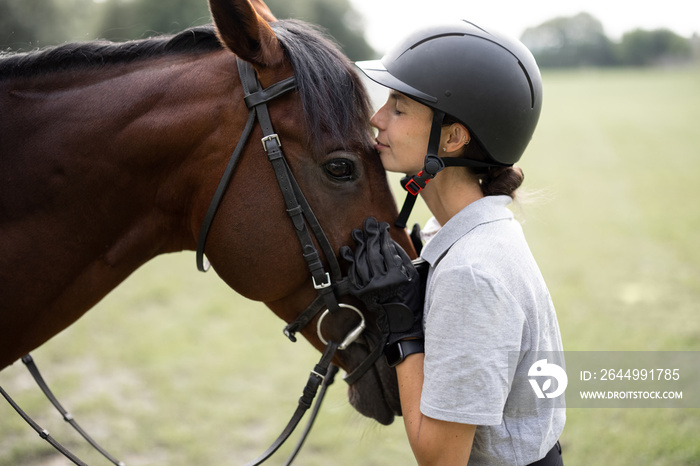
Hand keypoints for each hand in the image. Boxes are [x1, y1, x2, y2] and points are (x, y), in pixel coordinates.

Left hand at [340, 217, 424, 347]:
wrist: (401, 321)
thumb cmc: (410, 296)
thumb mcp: (412, 275)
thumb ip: (401, 257)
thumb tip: (387, 241)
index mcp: (397, 277)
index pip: (387, 250)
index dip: (383, 236)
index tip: (381, 227)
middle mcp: (382, 283)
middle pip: (372, 254)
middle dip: (370, 237)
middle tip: (367, 225)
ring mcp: (370, 289)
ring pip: (361, 263)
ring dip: (358, 247)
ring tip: (357, 235)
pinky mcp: (362, 294)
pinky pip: (354, 275)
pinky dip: (351, 263)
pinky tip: (350, 253)